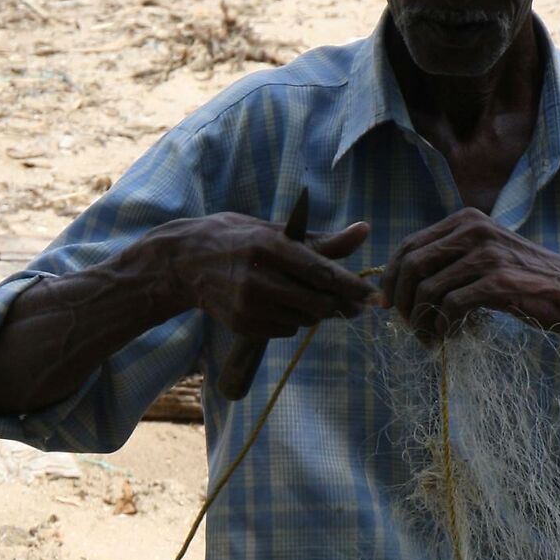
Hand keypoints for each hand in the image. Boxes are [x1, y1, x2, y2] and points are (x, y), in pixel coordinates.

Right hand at [170, 213, 374, 336]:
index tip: (376, 298)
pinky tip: (277, 303)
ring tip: (299, 293)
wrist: (183, 263)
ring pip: (304, 319)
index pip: (320, 271)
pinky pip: (286, 328)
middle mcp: (259, 277)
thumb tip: (364, 230)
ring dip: (314, 311)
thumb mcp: (275, 230)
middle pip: (317, 303)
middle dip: (341, 306)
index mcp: (269, 245)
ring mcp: (249, 305)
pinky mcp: (243, 325)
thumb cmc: (235, 238)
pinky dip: (292, 319)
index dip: (352, 287)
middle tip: (353, 305)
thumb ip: (321, 239)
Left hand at [381, 211, 559, 345]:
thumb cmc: (530, 280)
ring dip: (420, 321)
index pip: (410, 244)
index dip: (391, 277)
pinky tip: (445, 339)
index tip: (388, 305)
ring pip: (428, 288)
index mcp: (467, 220)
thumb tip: (404, 283)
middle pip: (412, 265)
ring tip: (426, 339)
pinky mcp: (498, 283)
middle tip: (404, 326)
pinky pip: (450, 306)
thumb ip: (452, 259)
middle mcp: (474, 230)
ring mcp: (487, 255)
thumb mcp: (488, 255)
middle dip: (400, 300)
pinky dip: (441, 327)